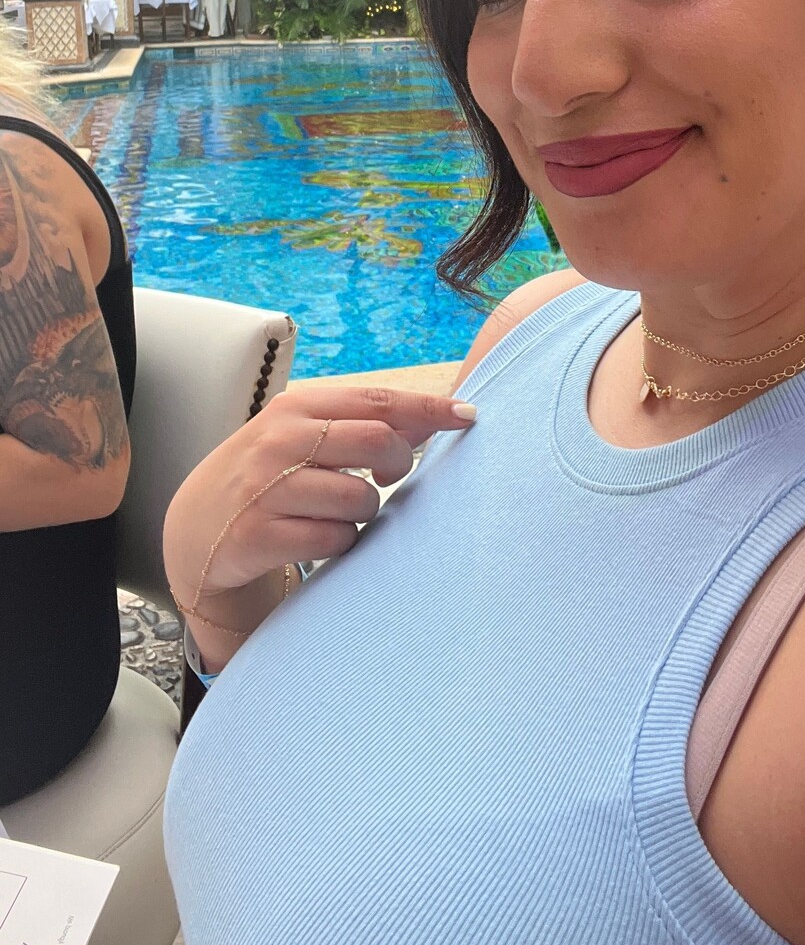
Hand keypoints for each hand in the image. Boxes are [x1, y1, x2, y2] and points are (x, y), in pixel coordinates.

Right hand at [163, 383, 476, 612]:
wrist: (195, 531)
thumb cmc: (267, 476)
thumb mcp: (304, 437)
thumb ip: (362, 424)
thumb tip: (435, 415)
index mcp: (296, 408)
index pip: (378, 401)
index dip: (429, 408)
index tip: (470, 415)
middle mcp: (280, 441)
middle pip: (379, 442)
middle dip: (400, 464)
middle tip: (388, 477)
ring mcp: (267, 488)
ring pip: (361, 499)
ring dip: (365, 512)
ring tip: (337, 512)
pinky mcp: (260, 535)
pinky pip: (335, 540)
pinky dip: (340, 543)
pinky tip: (315, 537)